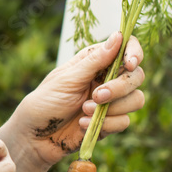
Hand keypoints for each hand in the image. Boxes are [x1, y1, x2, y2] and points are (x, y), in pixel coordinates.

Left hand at [13, 31, 145, 166]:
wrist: (34, 136)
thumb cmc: (45, 101)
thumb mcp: (67, 79)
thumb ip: (94, 61)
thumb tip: (118, 36)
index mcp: (95, 62)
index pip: (126, 49)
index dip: (134, 53)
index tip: (130, 64)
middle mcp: (106, 79)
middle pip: (136, 76)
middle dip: (120, 87)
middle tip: (96, 96)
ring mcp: (110, 101)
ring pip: (136, 99)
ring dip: (112, 108)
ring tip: (84, 111)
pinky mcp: (110, 122)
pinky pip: (125, 121)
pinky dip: (106, 124)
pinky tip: (83, 124)